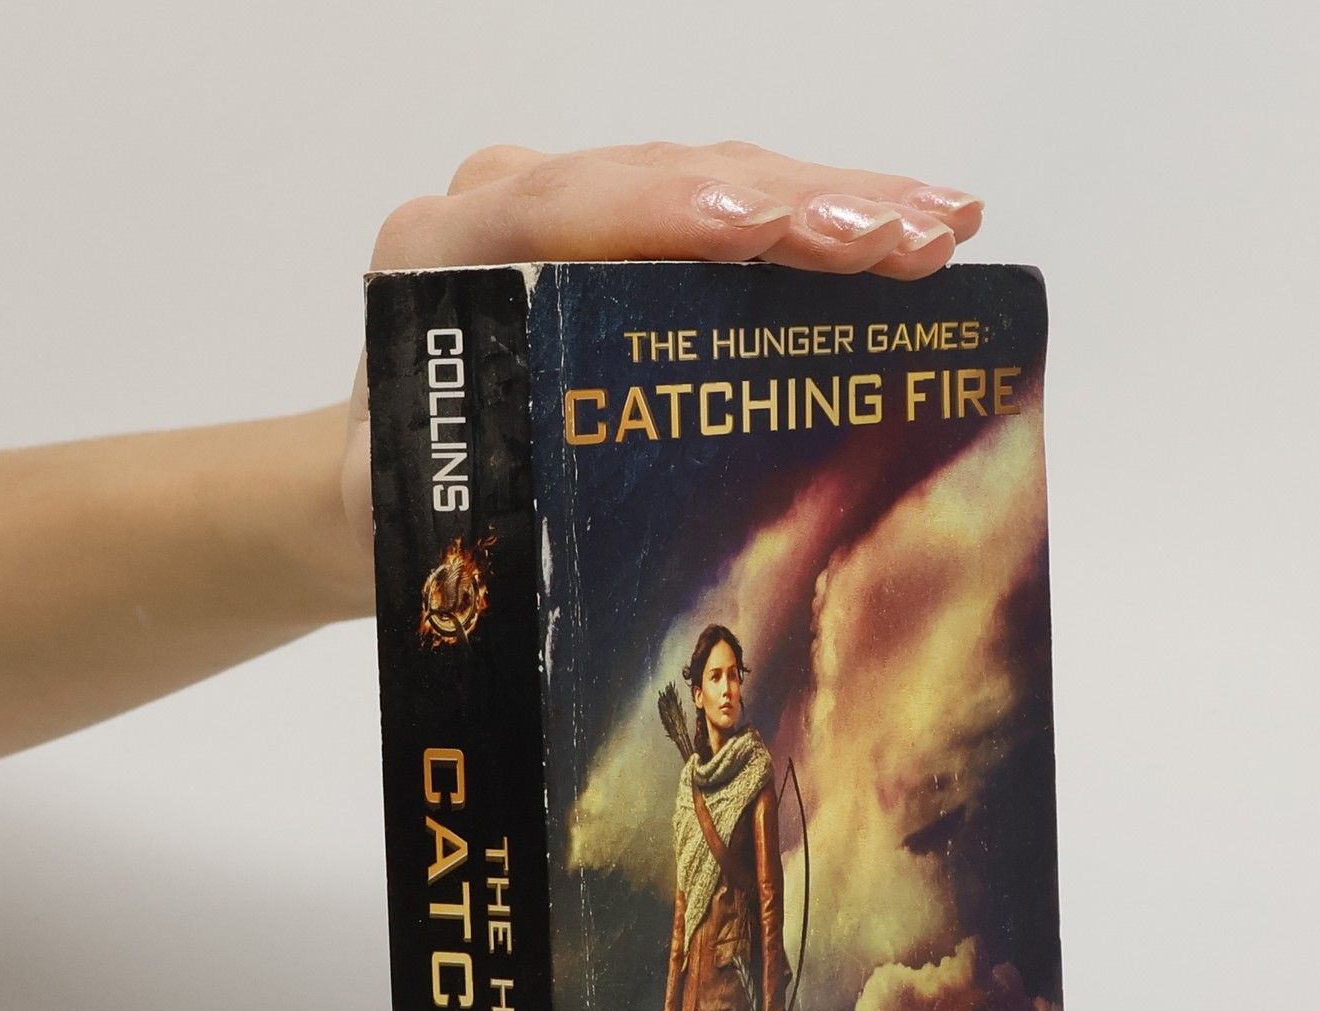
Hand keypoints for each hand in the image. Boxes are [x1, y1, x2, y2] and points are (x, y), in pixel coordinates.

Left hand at [342, 140, 984, 549]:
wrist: (377, 476)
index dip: (672, 213)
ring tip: (942, 228)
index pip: (565, 208)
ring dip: (836, 200)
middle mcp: (507, 204)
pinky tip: (906, 226)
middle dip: (796, 204)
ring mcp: (575, 205)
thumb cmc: (403, 499)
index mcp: (443, 254)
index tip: (763, 231)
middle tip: (907, 238)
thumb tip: (543, 524)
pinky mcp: (629, 225)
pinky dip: (820, 216)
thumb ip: (464, 495)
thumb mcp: (417, 507)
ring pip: (718, 179)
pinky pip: (733, 202)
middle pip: (667, 178)